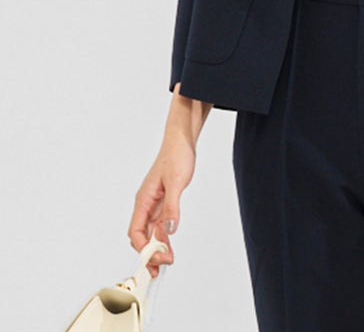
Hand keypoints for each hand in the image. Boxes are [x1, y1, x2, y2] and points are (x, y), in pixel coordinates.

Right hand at [128, 131, 195, 277]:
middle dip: (149, 253)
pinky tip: (169, 246)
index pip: (136, 231)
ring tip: (166, 262)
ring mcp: (155, 204)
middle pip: (142, 235)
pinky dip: (164, 237)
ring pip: (152, 232)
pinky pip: (161, 225)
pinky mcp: (164, 202)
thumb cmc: (176, 156)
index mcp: (143, 200)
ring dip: (158, 247)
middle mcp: (146, 204)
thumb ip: (172, 206)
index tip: (155, 259)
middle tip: (161, 266)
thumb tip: (170, 229)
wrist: (182, 142)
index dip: (143, 248)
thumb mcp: (176, 182)